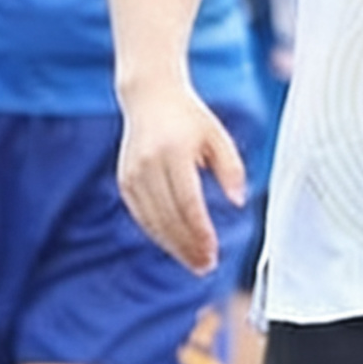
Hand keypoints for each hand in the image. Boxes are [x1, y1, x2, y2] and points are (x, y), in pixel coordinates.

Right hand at [118, 84, 247, 272]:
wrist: (149, 97)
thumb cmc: (190, 118)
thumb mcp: (218, 136)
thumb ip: (231, 169)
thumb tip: (238, 201)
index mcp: (174, 150)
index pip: (187, 201)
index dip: (200, 231)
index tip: (213, 252)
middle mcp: (149, 163)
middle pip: (168, 217)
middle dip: (188, 246)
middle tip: (206, 266)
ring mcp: (132, 173)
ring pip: (152, 220)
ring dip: (173, 245)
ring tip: (194, 262)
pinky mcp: (125, 180)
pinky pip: (142, 215)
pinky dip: (158, 233)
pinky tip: (175, 245)